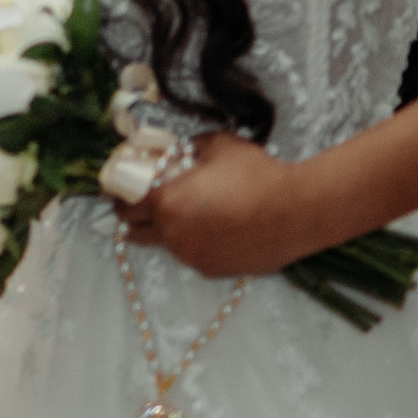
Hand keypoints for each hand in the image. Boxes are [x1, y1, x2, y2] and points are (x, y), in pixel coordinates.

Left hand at [115, 132, 312, 277]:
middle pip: (135, 232)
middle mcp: (174, 235)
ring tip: (183, 215)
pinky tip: (211, 230)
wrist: (297, 212)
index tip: (121, 191)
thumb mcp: (217, 145)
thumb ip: (191, 147)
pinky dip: (193, 244)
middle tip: (144, 204)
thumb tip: (183, 148)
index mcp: (166, 203)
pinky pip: (193, 257)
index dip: (120, 196)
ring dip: (165, 232)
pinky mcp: (215, 271)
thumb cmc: (256, 175)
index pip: (125, 205)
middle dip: (134, 218)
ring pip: (166, 246)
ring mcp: (193, 257)